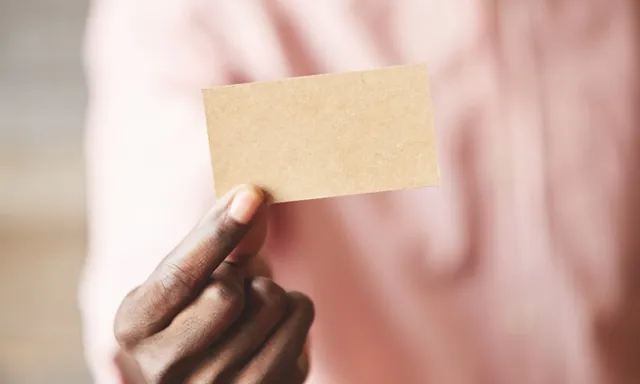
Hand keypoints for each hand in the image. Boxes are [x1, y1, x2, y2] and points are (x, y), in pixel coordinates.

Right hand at [113, 185, 313, 383]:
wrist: (217, 365)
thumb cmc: (199, 308)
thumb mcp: (196, 272)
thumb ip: (219, 237)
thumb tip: (251, 197)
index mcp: (134, 328)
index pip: (179, 275)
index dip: (217, 232)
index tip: (249, 194)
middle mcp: (165, 368)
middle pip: (226, 294)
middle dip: (240, 275)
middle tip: (234, 287)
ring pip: (270, 304)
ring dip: (271, 291)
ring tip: (251, 310)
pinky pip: (300, 318)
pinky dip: (296, 307)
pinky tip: (274, 326)